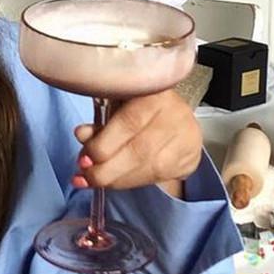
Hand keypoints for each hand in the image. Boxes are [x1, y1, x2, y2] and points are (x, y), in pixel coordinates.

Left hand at [72, 89, 201, 191]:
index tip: (83, 159)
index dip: (103, 144)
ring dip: (118, 180)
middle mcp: (175, 111)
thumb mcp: (117, 108)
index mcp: (153, 91)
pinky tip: (117, 182)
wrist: (174, 118)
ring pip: (150, 167)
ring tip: (96, 181)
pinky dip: (133, 182)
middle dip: (107, 169)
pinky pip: (160, 176)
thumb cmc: (138, 109)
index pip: (129, 122)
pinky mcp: (191, 156)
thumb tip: (82, 135)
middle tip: (85, 177)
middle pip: (140, 149)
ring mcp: (187, 135)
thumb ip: (100, 123)